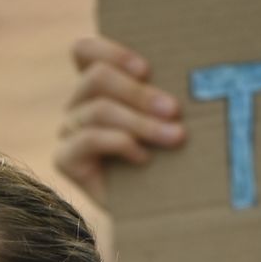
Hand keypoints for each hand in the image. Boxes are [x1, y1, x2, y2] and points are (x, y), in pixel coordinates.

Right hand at [54, 35, 185, 206]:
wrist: (153, 210)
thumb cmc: (167, 158)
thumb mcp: (166, 120)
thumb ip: (164, 96)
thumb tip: (196, 71)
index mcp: (97, 86)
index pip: (84, 51)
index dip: (112, 52)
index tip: (147, 69)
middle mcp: (78, 105)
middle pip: (96, 78)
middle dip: (139, 93)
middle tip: (174, 110)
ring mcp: (69, 131)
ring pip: (98, 110)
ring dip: (141, 123)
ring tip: (175, 138)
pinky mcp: (65, 159)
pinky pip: (88, 139)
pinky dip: (121, 143)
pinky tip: (144, 158)